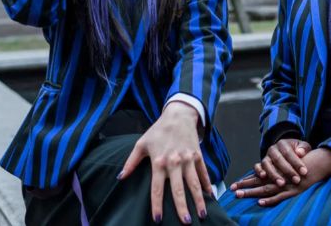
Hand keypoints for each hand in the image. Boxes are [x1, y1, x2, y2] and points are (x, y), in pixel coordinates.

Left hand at [118, 101, 211, 223]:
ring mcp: (188, 159)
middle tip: (186, 223)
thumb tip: (120, 178)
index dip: (157, 205)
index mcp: (159, 162)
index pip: (157, 189)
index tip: (158, 219)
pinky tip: (210, 196)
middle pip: (179, 189)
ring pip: (194, 183)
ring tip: (202, 214)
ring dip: (198, 200)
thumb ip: (131, 162)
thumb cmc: (158, 131)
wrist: (178, 115)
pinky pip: (203, 173)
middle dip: (183, 207)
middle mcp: (174, 162)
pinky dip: (207, 184)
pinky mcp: (198, 156)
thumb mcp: (141, 144)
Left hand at [231, 148, 330, 206]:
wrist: (324, 160)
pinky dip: (271, 199)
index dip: (248, 180)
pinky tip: (261, 202)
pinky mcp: (296, 189)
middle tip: (232, 190)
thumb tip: (275, 169)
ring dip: (252, 192)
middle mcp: (281, 176)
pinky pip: (281, 196)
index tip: (236, 184)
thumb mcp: (295, 162)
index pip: (260, 175)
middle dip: (245, 186)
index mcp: (279, 170)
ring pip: (267, 188)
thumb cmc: (310, 162)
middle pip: (260, 182)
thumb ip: (284, 167)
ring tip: (239, 195)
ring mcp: (288, 183)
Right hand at [241, 138, 311, 188]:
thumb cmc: (297, 151)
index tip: (304, 172)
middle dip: (287, 171)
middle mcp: (273, 149)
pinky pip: (256, 166)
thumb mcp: (303, 147)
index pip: (289, 153)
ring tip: (282, 184)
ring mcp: (266, 156)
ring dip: (274, 174)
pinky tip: (263, 177)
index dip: (297, 163)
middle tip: (296, 180)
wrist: (287, 151)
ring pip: (267, 164)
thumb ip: (303, 148)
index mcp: (283, 143)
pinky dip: (259, 171)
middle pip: (278, 159)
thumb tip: (300, 152)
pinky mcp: (260, 164)